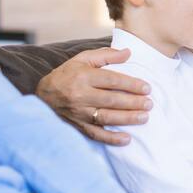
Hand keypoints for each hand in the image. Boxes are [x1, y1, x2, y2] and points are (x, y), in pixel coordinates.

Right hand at [35, 48, 152, 145]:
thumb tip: (129, 52)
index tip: (147, 88)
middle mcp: (80, 95)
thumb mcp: (83, 59)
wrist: (43, 95)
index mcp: (83, 76)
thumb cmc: (68, 74)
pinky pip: (95, 134)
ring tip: (144, 118)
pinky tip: (127, 139)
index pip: (112, 80)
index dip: (131, 84)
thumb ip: (106, 55)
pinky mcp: (77, 126)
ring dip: (127, 119)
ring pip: (106, 117)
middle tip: (149, 104)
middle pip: (111, 100)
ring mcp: (78, 113)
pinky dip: (111, 139)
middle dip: (133, 102)